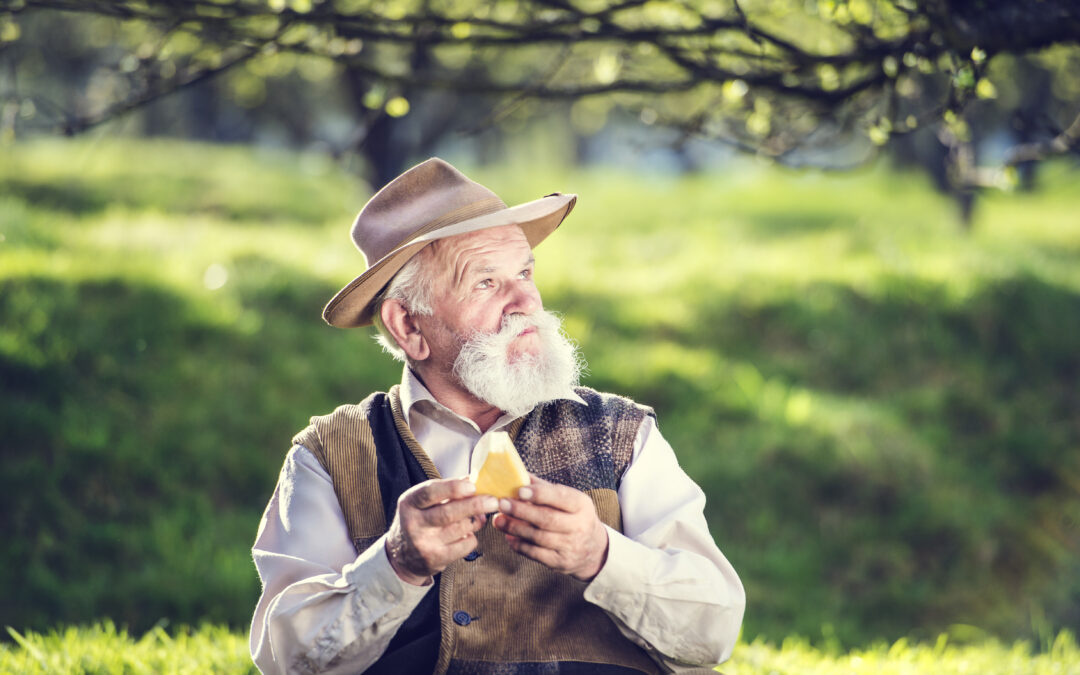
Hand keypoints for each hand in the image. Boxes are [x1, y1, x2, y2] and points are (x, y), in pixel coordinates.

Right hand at [385, 478, 497, 584]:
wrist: (402, 556)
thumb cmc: (420, 520)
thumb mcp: (423, 502)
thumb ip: (445, 491)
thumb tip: (472, 478)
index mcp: (409, 502)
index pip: (430, 492)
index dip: (453, 488)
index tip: (472, 486)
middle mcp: (413, 523)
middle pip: (449, 513)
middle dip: (475, 505)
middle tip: (493, 501)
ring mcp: (423, 543)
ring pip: (461, 528)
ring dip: (475, 521)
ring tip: (479, 517)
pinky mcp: (435, 559)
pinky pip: (465, 545)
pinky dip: (472, 537)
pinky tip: (467, 534)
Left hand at [492, 475, 608, 580]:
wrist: (593, 549)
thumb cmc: (574, 517)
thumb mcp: (568, 499)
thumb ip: (544, 488)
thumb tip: (518, 474)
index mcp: (581, 505)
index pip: (561, 497)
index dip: (540, 494)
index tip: (520, 490)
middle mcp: (579, 526)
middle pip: (547, 519)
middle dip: (521, 511)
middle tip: (502, 504)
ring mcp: (570, 546)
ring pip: (539, 537)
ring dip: (515, 528)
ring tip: (499, 520)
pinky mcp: (560, 562)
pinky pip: (536, 554)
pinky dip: (519, 545)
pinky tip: (508, 536)